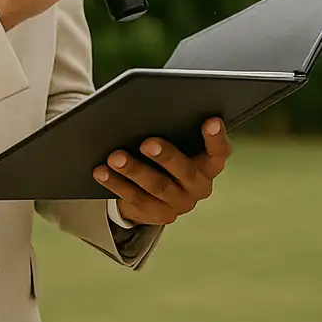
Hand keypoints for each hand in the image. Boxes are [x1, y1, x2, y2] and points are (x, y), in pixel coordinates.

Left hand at [94, 119, 231, 226]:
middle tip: (147, 143)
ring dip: (135, 171)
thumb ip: (177, 129)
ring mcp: (180, 203)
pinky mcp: (158, 215)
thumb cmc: (171, 154)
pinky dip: (117, 184)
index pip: (220, 151)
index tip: (211, 121)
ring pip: (157, 186)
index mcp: (210, 164)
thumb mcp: (180, 142)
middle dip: (166, 156)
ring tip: (116, 157)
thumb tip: (155, 105)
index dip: (217, 137)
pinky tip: (102, 172)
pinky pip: (136, 199)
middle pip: (185, 171)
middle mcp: (200, 186)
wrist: (157, 191)